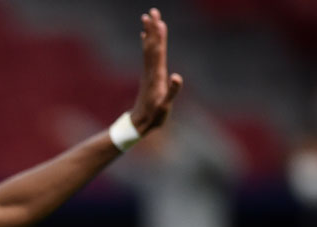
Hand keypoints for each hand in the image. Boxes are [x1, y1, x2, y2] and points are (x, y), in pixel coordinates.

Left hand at [129, 8, 183, 133]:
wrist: (139, 124)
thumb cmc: (155, 116)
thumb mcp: (165, 106)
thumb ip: (172, 91)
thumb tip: (177, 77)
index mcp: (157, 75)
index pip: (158, 51)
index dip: (159, 37)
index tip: (159, 21)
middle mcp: (151, 71)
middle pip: (152, 45)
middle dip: (153, 28)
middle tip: (152, 11)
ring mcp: (149, 73)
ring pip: (149, 48)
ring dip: (149, 33)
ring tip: (148, 18)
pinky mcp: (149, 76)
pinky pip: (148, 56)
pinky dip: (147, 44)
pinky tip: (145, 37)